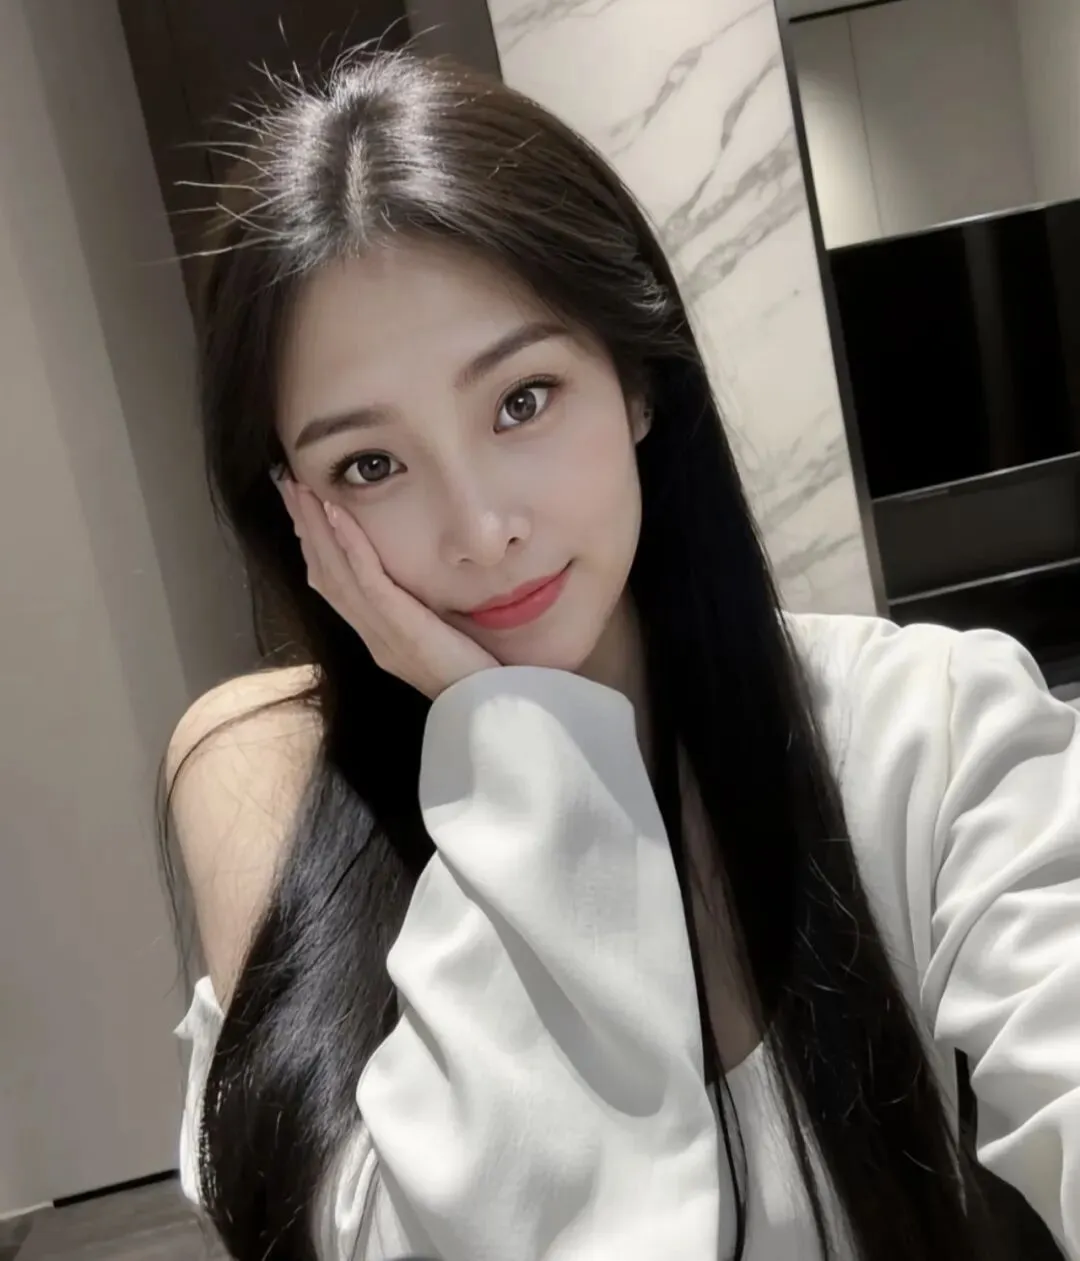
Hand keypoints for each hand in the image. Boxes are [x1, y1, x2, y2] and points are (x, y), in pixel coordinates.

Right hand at [278, 479, 497, 699]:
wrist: (490, 713)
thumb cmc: (475, 679)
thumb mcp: (441, 642)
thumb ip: (423, 618)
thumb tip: (422, 589)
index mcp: (379, 639)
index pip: (335, 587)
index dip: (316, 547)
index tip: (302, 510)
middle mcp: (372, 637)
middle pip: (324, 575)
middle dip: (305, 529)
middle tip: (287, 487)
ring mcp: (382, 636)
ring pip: (336, 575)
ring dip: (316, 528)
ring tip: (302, 491)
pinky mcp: (401, 631)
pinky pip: (368, 583)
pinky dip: (350, 546)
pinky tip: (337, 515)